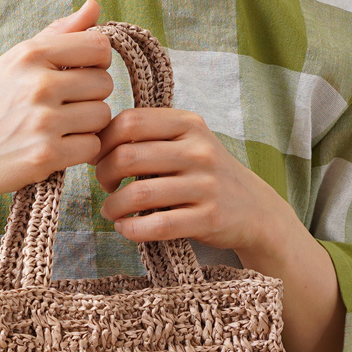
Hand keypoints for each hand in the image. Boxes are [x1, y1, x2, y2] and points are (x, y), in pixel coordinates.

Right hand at [0, 0, 112, 208]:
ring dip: (88, 126)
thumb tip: (94, 8)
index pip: (98, 47)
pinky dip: (80, 151)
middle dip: (92, 98)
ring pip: (102, 117)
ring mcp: (43, 121)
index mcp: (30, 55)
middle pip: (104, 84)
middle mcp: (38, 84)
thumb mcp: (12, 64)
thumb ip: (56, 35)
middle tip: (68, 109)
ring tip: (62, 130)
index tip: (80, 76)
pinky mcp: (47, 155)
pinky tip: (59, 149)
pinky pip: (91, 147)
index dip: (97, 64)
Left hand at [93, 108, 291, 255]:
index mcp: (189, 124)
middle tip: (105, 187)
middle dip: (104, 175)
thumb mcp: (188, 144)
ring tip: (111, 212)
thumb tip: (95, 143)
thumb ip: (151, 138)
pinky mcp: (209, 218)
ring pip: (138, 194)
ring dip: (113, 206)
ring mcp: (206, 185)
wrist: (256, 211)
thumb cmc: (207, 177)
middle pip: (127, 156)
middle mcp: (199, 151)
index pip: (130, 122)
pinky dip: (131, 230)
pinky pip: (157, 225)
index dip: (104, 142)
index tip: (99, 159)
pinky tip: (125, 229)